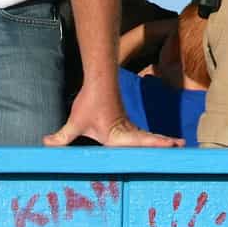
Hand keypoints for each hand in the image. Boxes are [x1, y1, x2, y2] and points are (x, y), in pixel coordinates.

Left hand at [44, 84, 179, 146]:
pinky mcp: (128, 125)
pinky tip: (160, 142)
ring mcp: (129, 127)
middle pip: (148, 140)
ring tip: (179, 145)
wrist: (100, 81)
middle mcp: (126, 132)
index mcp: (117, 134)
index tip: (170, 144)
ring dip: (161, 141)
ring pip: (148, 136)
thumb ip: (62, 136)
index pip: (139, 141)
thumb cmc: (90, 102)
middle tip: (181, 145)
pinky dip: (153, 139)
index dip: (155, 143)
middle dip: (164, 143)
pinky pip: (143, 134)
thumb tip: (46, 143)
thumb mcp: (76, 121)